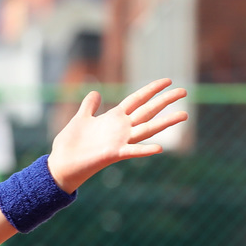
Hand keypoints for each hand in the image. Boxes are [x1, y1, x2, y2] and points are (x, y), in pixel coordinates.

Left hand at [48, 79, 187, 191]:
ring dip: (165, 122)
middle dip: (165, 101)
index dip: (151, 90)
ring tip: (184, 115)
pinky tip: (159, 148)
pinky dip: (145, 150)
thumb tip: (95, 92)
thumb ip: (89, 106)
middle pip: (147, 111)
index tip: (168, 80)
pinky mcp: (113, 154)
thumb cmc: (69, 144)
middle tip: (185, 91)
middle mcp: (120, 129)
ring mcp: (119, 141)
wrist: (60, 165)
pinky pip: (132, 151)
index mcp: (113, 118)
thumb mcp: (80, 119)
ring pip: (147, 129)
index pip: (137, 100)